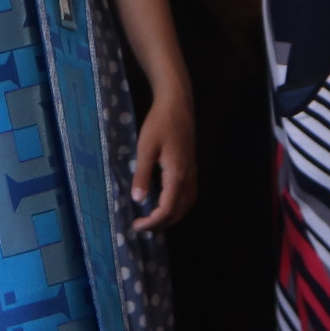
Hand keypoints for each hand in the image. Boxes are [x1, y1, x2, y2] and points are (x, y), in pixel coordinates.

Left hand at [130, 93, 195, 232]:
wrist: (177, 104)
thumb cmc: (159, 123)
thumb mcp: (145, 148)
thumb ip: (142, 175)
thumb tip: (137, 200)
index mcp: (176, 175)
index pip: (167, 209)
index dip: (153, 222)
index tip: (136, 225)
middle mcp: (188, 178)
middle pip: (178, 212)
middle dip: (160, 224)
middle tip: (141, 226)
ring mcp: (193, 173)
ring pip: (186, 206)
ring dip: (170, 217)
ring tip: (152, 220)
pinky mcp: (192, 168)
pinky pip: (189, 197)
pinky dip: (178, 207)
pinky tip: (165, 204)